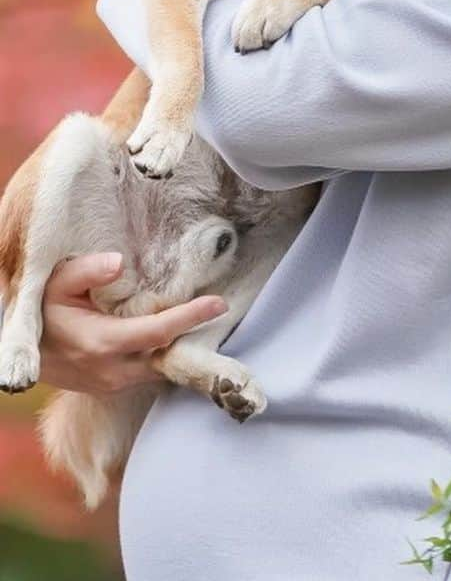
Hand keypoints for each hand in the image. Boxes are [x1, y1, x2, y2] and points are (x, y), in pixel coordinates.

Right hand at [39, 253, 227, 396]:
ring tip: (211, 317)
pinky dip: (169, 354)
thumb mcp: (56, 284)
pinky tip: (185, 334)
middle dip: (197, 334)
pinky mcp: (116, 387)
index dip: (190, 317)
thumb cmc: (43, 313)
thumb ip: (87, 271)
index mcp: (100, 344)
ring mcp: (114, 384)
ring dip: (185, 345)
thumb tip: (119, 263)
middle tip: (224, 307)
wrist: (25, 354)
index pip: (157, 332)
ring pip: (162, 367)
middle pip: (169, 355)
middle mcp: (112, 371)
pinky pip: (151, 372)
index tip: (219, 303)